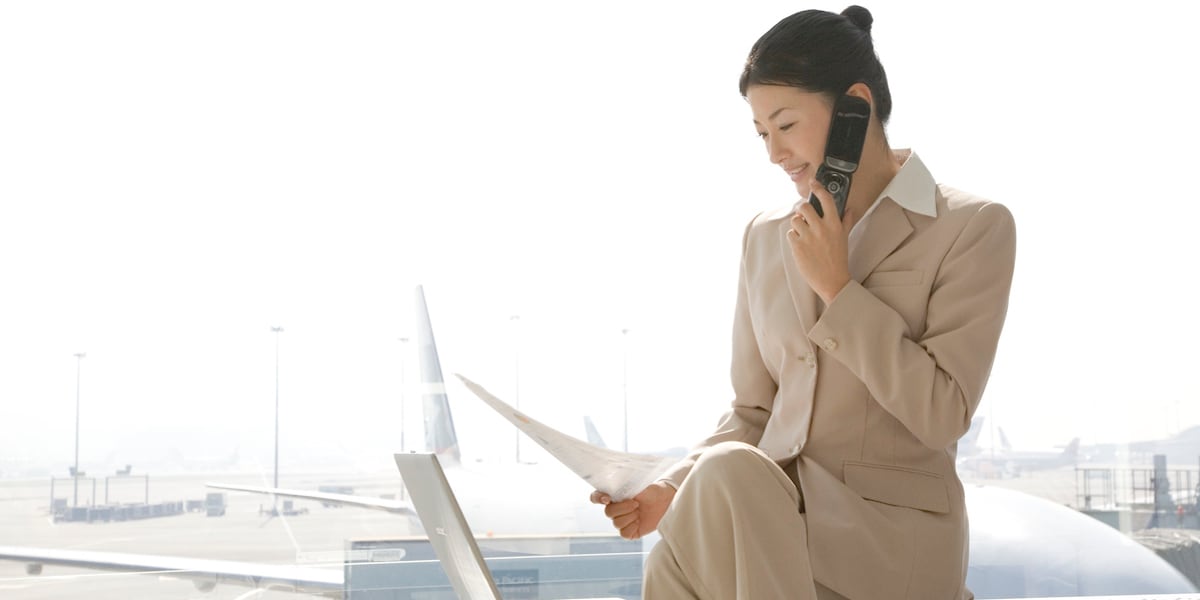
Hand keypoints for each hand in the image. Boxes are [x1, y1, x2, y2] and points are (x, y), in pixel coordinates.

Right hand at [589, 482, 675, 539]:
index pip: (596, 497)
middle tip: (636, 503)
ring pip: (616, 523)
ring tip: (640, 511)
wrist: (665, 501)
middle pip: (608, 513)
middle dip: (623, 508)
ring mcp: (622, 521)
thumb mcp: (638, 485)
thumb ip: (624, 486)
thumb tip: (615, 485)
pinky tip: (639, 521)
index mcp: (613, 496)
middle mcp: (615, 509)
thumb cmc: (651, 491)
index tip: (607, 498)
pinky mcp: (630, 532)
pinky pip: (624, 533)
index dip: (597, 498)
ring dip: (630, 517)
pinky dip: (632, 527)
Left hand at [788, 180, 852, 303]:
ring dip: (797, 225)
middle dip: (802, 211)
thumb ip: (846, 221)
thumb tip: (849, 209)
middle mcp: (821, 228)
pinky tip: (802, 245)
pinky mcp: (797, 246)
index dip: (818, 188)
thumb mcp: (845, 237)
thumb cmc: (839, 259)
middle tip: (805, 217)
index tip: (813, 182)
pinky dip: (793, 238)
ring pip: (795, 220)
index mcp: (834, 224)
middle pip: (803, 207)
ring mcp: (808, 237)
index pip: (826, 199)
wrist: (832, 281)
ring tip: (804, 234)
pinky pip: (790, 234)